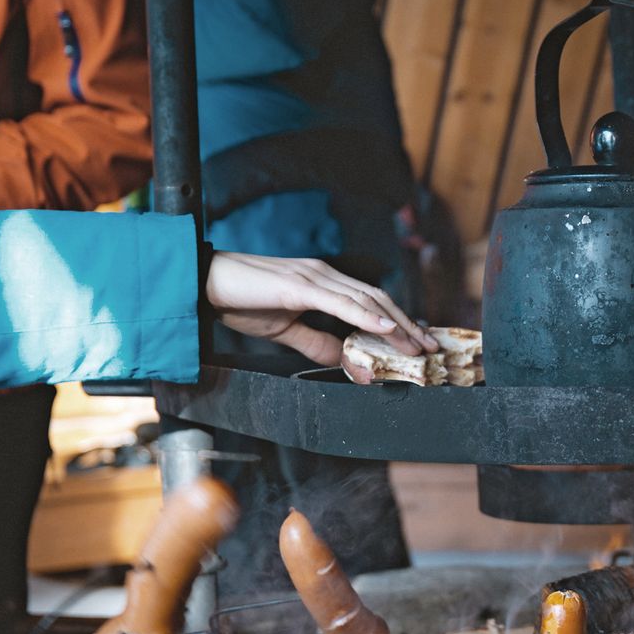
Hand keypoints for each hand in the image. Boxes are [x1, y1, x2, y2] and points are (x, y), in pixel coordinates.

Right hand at [204, 253, 436, 368]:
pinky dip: (367, 316)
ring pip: (366, 301)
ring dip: (395, 324)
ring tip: (416, 345)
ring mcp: (314, 277)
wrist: (203, 283)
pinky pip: (341, 302)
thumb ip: (315, 341)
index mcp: (322, 283)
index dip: (396, 321)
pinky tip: (385, 329)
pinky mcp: (299, 285)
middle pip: (377, 300)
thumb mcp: (285, 329)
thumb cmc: (240, 301)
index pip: (369, 302)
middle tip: (430, 347)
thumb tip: (341, 358)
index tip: (417, 340)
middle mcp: (324, 275)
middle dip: (406, 324)